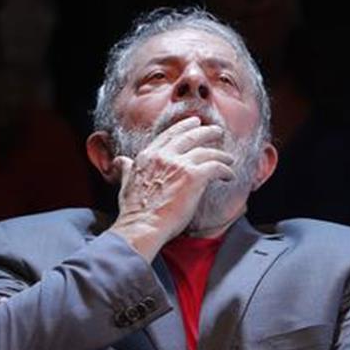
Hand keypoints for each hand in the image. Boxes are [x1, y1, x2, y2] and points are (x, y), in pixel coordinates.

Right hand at [109, 117, 234, 260]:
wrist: (142, 226)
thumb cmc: (134, 211)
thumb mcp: (125, 182)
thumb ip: (127, 168)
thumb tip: (120, 161)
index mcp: (148, 156)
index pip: (169, 135)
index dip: (184, 127)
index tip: (194, 123)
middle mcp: (164, 155)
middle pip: (191, 136)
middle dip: (206, 132)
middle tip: (216, 131)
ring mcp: (180, 164)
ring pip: (207, 152)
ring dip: (220, 154)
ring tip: (228, 158)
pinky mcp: (194, 177)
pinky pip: (216, 167)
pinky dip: (225, 170)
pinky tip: (229, 175)